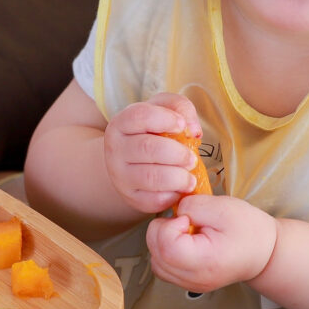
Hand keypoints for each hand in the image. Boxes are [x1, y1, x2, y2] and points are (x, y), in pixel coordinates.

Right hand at [103, 93, 203, 215]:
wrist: (131, 163)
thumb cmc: (152, 132)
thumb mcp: (162, 110)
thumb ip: (180, 108)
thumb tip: (193, 131)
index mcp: (121, 123)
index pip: (139, 116)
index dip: (166, 119)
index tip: (183, 126)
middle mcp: (115, 149)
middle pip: (148, 148)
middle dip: (178, 154)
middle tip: (192, 159)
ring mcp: (120, 176)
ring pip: (151, 177)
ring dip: (179, 178)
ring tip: (191, 178)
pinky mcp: (131, 197)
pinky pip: (155, 199)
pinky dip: (173, 195)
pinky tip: (180, 189)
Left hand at [146, 193, 278, 292]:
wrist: (264, 253)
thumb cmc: (249, 231)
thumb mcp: (224, 207)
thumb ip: (193, 206)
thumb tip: (174, 210)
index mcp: (205, 261)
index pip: (166, 246)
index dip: (169, 225)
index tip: (186, 217)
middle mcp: (195, 279)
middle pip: (156, 255)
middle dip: (163, 231)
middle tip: (185, 222)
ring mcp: (190, 284)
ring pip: (156, 263)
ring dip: (162, 242)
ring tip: (184, 232)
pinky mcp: (188, 283)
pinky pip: (164, 268)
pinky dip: (166, 252)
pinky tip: (182, 242)